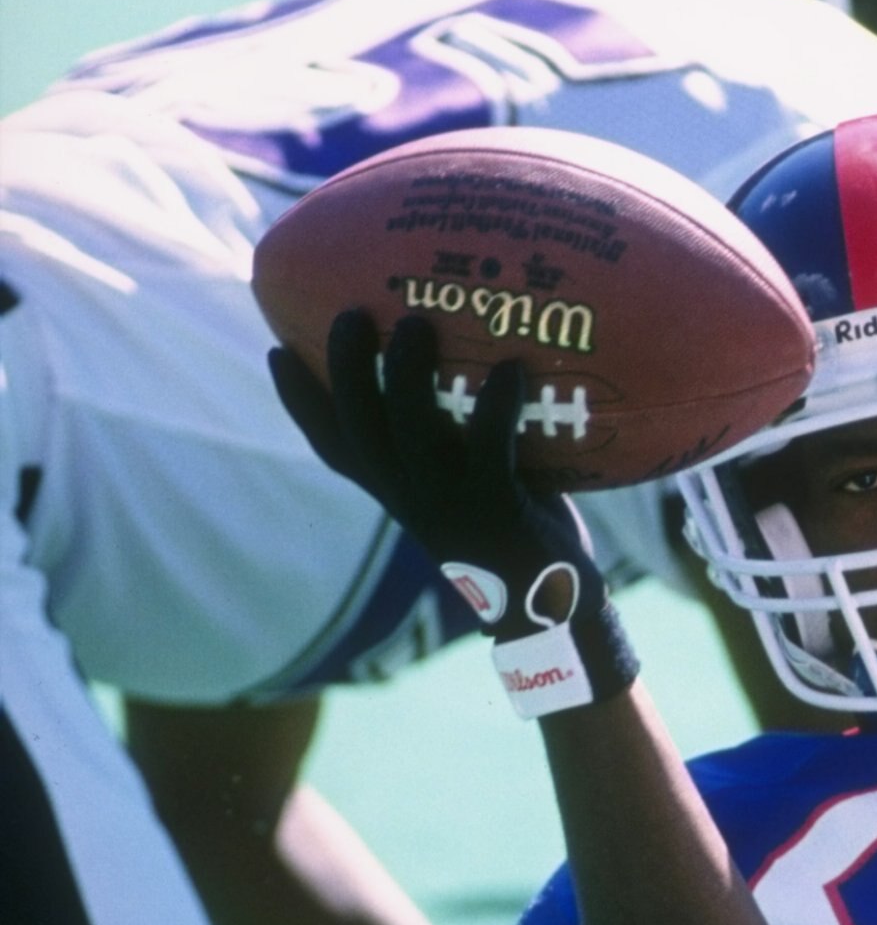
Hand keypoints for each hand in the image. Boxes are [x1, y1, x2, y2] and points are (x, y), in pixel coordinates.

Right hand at [270, 310, 635, 715]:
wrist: (551, 610)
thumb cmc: (517, 535)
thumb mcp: (473, 489)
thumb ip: (463, 443)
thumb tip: (479, 364)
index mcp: (395, 493)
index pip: (332, 446)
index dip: (300, 402)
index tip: (276, 351)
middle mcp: (410, 499)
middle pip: (359, 429)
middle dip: (346, 370)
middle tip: (351, 315)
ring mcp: (451, 506)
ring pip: (411, 434)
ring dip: (408, 377)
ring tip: (416, 322)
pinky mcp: (498, 510)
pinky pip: (491, 449)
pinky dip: (498, 406)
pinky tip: (511, 367)